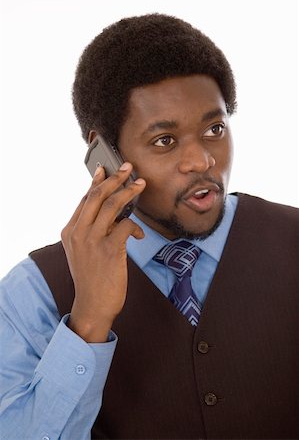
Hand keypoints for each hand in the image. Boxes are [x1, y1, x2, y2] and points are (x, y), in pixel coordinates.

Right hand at [61, 162, 145, 342]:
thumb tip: (113, 212)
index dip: (96, 182)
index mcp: (69, 231)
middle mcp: (78, 233)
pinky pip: (126, 225)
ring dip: (129, 192)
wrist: (92, 306)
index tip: (105, 169)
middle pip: (97, 196)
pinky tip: (139, 234)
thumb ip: (91, 230)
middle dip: (115, 178)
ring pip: (112, 205)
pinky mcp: (110, 250)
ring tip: (140, 185)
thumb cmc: (91, 278)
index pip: (84, 199)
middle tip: (128, 168)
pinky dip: (135, 226)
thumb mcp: (82, 251)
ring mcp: (93, 241)